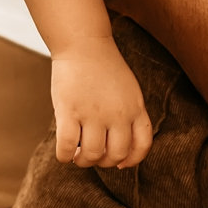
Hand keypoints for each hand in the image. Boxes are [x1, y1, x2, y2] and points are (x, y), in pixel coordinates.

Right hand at [50, 36, 152, 168]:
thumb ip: (128, 115)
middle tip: (93, 155)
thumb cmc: (104, 68)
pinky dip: (65, 157)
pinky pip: (67, 147)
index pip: (142, 144)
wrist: (84, 44)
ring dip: (84, 161)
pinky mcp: (69, 111)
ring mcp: (94, 113)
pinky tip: (65, 153)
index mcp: (135, 107)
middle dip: (104, 162)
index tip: (120, 163)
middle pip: (116, 154)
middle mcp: (118, 113)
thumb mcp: (128, 90)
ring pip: (92, 155)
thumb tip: (120, 150)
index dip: (132, 160)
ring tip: (78, 155)